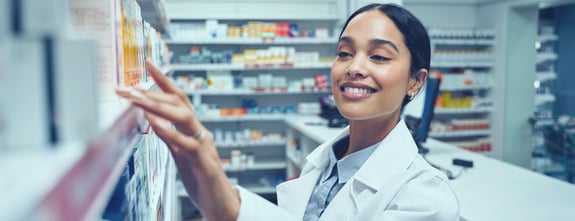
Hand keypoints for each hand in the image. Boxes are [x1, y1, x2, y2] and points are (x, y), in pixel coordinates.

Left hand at [116, 59, 239, 220]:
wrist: (221, 204)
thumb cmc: (202, 181)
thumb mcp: (181, 155)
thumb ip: (170, 137)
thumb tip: (152, 120)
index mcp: (194, 130)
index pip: (179, 98)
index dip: (164, 80)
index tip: (148, 63)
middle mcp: (200, 133)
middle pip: (178, 103)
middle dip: (151, 92)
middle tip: (126, 88)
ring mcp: (204, 146)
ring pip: (184, 117)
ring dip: (158, 106)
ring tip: (136, 99)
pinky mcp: (204, 163)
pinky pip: (186, 143)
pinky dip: (169, 132)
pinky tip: (154, 123)